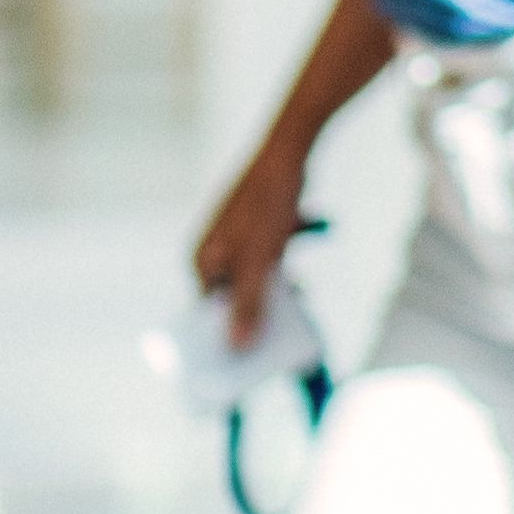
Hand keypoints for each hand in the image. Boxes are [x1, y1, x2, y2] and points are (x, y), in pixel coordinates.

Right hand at [190, 121, 325, 346]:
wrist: (290, 150)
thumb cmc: (268, 205)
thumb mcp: (261, 263)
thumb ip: (250, 305)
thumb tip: (238, 347)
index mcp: (203, 261)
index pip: (209, 313)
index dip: (227, 337)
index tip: (246, 364)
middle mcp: (214, 250)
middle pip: (235, 297)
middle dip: (259, 314)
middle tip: (280, 338)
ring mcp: (236, 238)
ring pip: (258, 278)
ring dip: (280, 286)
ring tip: (302, 293)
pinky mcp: (259, 227)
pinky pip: (273, 257)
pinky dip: (290, 260)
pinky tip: (310, 251)